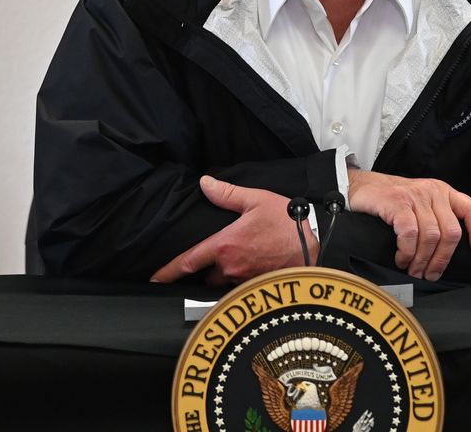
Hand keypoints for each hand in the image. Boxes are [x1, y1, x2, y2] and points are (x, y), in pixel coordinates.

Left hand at [150, 176, 315, 283]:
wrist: (317, 246)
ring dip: (224, 274)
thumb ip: (227, 194)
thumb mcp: (256, 200)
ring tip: (238, 260)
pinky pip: (240, 287)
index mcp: (224, 246)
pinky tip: (251, 268)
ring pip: (223, 282)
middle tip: (216, 256)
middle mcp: (229, 268)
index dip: (167, 272)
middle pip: (205, 275)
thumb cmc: (288, 223)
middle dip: (207, 268)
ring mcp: (243, 281)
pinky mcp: (257, 287)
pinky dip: (240, 279)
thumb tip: (205, 183)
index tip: (153, 279)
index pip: (187, 262)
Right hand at [345, 170, 470, 280]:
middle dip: (442, 259)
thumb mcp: (420, 205)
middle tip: (430, 275)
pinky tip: (401, 259)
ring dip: (422, 260)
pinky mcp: (397, 202)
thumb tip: (448, 254)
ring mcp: (416, 196)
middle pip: (451, 232)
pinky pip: (410, 233)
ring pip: (431, 236)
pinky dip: (407, 252)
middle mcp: (433, 192)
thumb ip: (436, 219)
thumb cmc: (391, 202)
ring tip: (413, 270)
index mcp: (443, 192)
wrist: (358, 186)